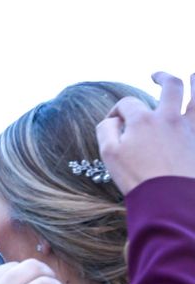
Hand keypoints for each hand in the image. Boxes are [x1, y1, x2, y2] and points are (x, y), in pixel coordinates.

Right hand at [96, 72, 194, 194]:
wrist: (167, 199)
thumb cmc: (136, 177)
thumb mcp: (109, 154)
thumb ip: (106, 130)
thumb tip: (113, 120)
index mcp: (142, 120)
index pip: (127, 103)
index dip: (117, 111)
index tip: (113, 124)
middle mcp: (168, 118)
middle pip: (171, 86)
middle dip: (162, 77)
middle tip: (156, 76)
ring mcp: (188, 129)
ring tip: (194, 76)